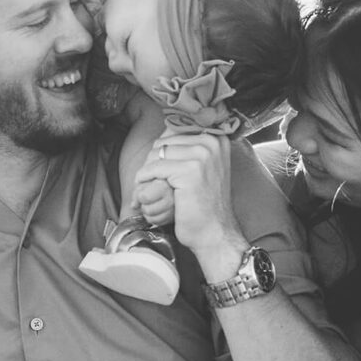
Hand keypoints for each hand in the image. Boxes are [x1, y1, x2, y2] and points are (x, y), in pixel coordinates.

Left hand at [135, 133, 236, 253]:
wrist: (214, 232)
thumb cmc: (205, 204)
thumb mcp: (204, 167)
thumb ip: (189, 147)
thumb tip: (165, 128)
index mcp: (216, 138)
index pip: (174, 130)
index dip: (161, 150)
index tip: (157, 169)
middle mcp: (212, 143)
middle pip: (163, 142)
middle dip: (151, 161)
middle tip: (147, 180)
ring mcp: (202, 156)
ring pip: (156, 154)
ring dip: (146, 171)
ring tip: (145, 187)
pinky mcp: (189, 171)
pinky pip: (154, 168)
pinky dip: (144, 180)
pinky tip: (143, 193)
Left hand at [135, 177, 175, 226]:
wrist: (177, 185)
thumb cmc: (160, 182)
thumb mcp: (148, 181)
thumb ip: (138, 191)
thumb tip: (134, 205)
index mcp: (164, 186)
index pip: (144, 197)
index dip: (140, 197)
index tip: (143, 193)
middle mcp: (171, 199)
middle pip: (147, 210)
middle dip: (144, 206)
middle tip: (148, 201)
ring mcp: (173, 210)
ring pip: (152, 219)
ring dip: (148, 214)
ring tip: (152, 206)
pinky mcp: (174, 218)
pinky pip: (158, 223)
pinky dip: (154, 218)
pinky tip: (157, 211)